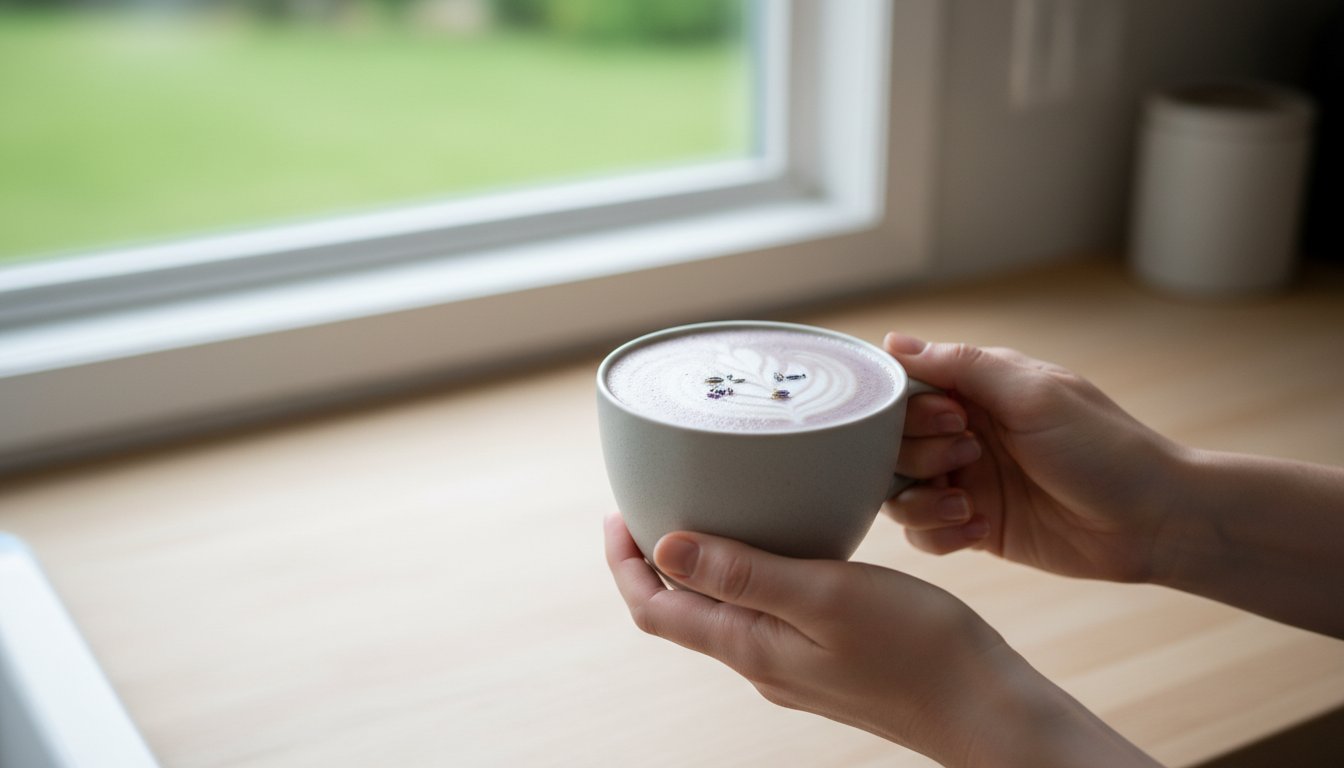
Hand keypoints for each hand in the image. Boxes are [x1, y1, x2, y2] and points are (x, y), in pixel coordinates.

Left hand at [604, 515, 1159, 766]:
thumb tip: (663, 548)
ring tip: (707, 511)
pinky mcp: (824, 657)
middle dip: (654, 559)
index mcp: (749, 646)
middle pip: (679, 610)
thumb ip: (743, 573)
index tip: (617, 512)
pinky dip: (748, 573)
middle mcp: (760, 661)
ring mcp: (791, 663)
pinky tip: (778, 542)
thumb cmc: (916, 649)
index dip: (623, 563)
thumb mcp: (824, 595)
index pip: (654, 608)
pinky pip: (764, 611)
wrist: (983, 706)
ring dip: (701, 565)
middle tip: (652, 500)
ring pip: (722, 611)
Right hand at [884, 334, 1183, 582]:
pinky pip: (922, 534)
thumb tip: (891, 340)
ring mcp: (966, 482)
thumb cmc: (1104, 447)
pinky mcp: (973, 526)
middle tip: (971, 456)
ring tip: (966, 505)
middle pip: (892, 443)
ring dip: (922, 501)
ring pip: (898, 492)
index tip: (951, 419)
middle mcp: (962, 433)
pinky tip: (979, 528)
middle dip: (918, 454)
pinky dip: (939, 534)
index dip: (910, 410)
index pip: (904, 390)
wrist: (1154, 520)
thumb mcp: (1033, 393)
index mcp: (976, 390)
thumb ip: (961, 365)